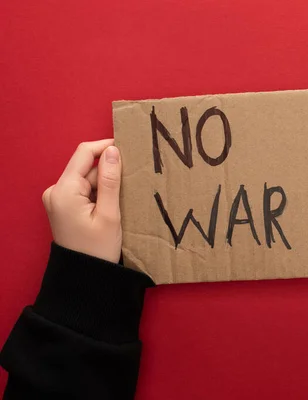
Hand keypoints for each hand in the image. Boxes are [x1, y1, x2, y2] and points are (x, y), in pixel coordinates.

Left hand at [42, 139, 122, 262]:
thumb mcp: (110, 213)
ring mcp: (58, 199)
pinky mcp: (64, 206)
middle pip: (86, 166)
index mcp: (64, 190)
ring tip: (126, 193)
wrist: (84, 277)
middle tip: (134, 177)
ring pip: (87, 178)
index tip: (130, 147)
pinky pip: (84, 190)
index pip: (84, 153)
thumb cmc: (98, 249)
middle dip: (109, 169)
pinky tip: (114, 203)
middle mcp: (56, 190)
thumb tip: (113, 150)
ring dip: (106, 182)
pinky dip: (100, 192)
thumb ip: (110, 180)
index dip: (106, 146)